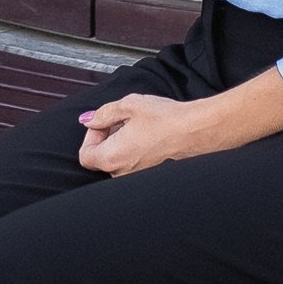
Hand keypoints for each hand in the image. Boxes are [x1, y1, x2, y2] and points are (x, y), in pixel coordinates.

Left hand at [77, 92, 198, 175]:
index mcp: (111, 158)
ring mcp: (137, 178)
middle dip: (107, 138)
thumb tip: (90, 120)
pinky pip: (133, 165)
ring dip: (121, 145)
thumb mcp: (128, 105)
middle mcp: (122, 174)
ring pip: (118, 162)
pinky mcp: (151, 177)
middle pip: (101, 159)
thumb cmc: (166, 120)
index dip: (91, 135)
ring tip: (139, 128)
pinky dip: (135, 152)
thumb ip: (103, 113)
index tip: (105, 122)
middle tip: (123, 121)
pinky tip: (149, 137)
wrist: (197, 131)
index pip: (85, 155)